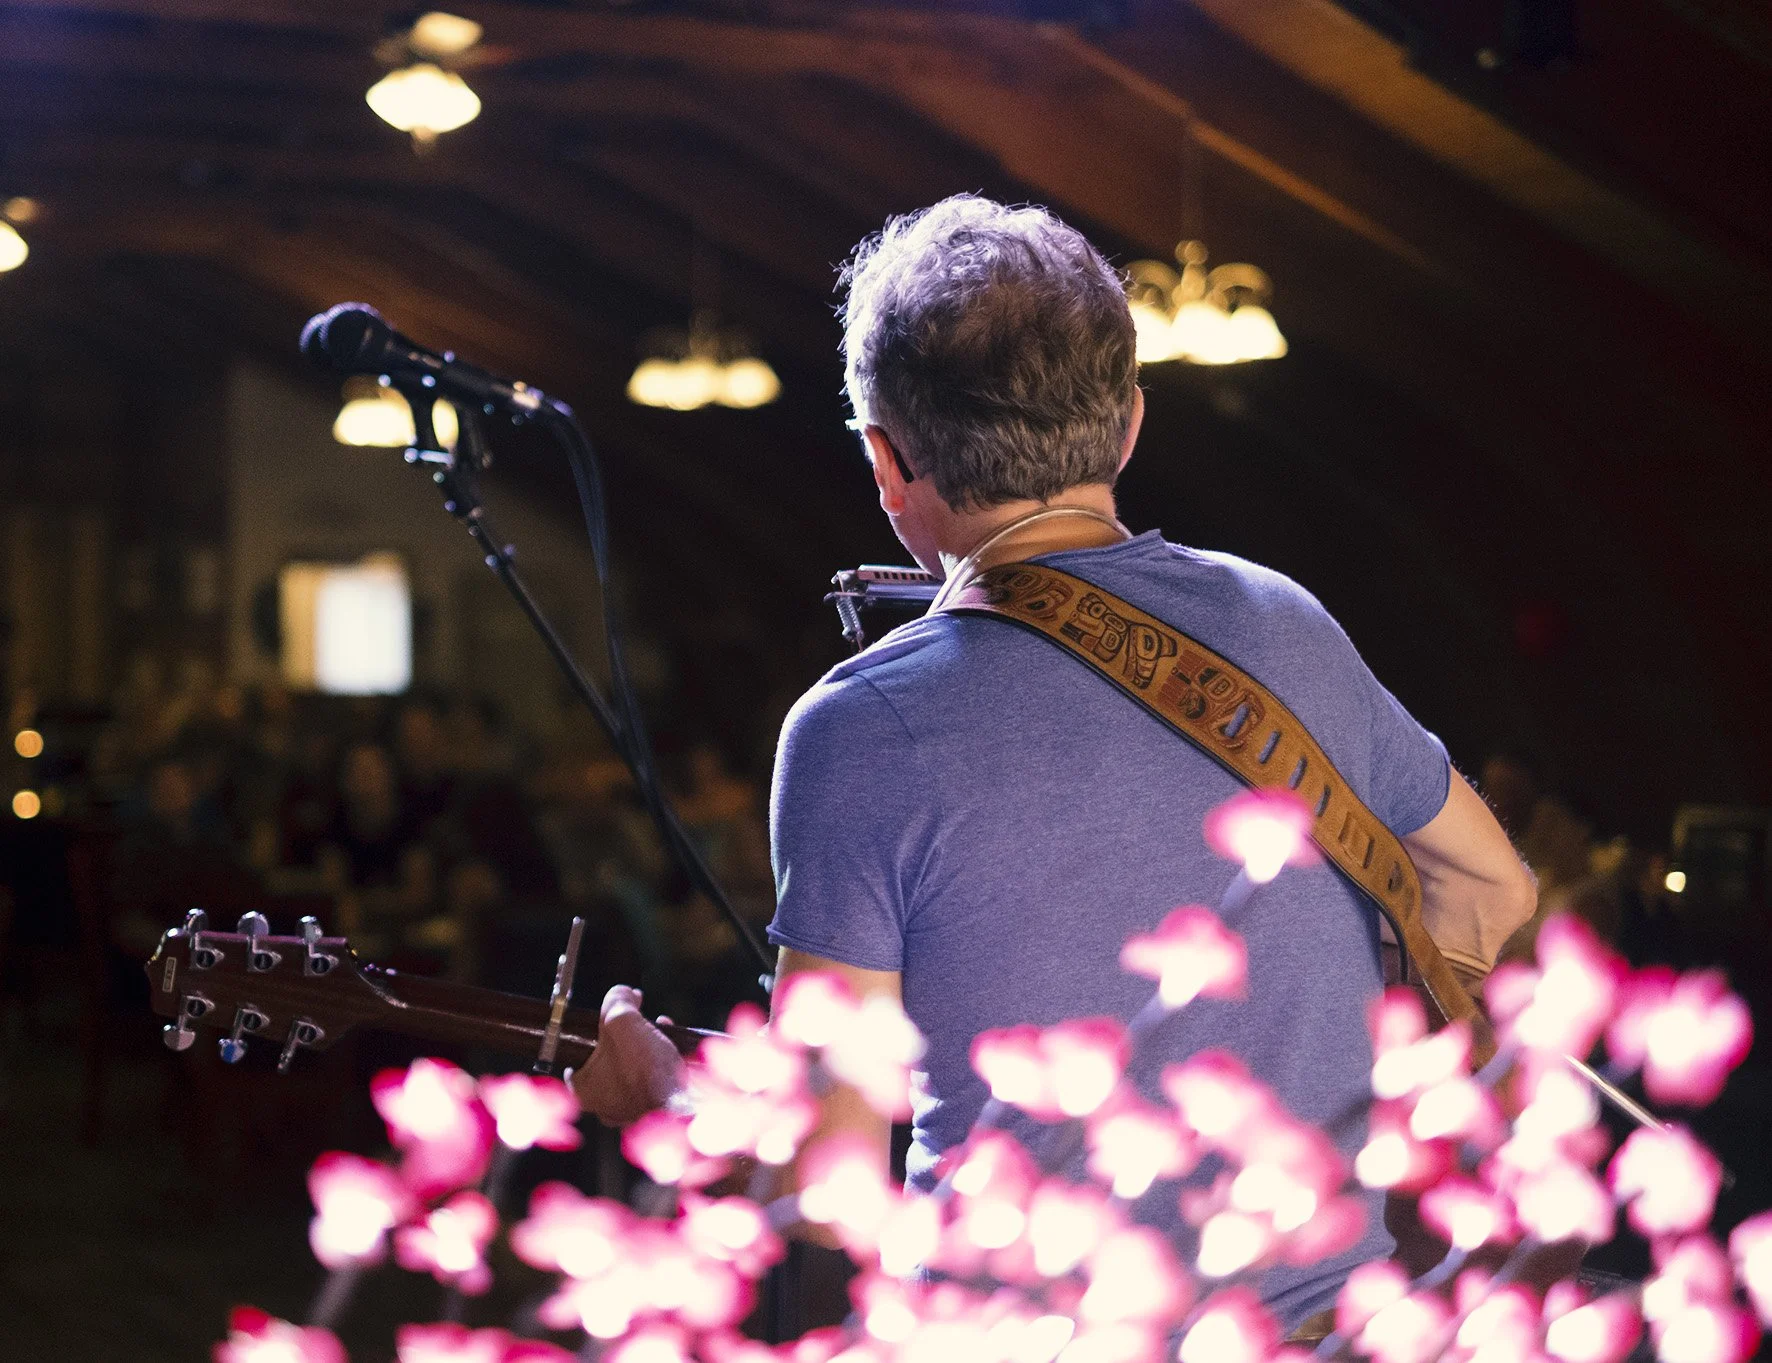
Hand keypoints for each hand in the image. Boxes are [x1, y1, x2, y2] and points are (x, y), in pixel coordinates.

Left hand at [570, 984, 686, 1126]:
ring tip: (658, 1028)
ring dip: (643, 1047)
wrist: (683, 1100)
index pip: (573, 1064)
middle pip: (606, 1063)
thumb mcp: (622, 1020)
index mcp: (585, 1091)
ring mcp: (631, 1112)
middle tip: (634, 1022)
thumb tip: (622, 993)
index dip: (587, 1038)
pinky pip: (651, 1082)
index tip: (600, 1025)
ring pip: (631, 1071)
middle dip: (622, 1039)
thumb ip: (616, 1000)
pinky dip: (659, 1063)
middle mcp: (604, 1106)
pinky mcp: (656, 1111)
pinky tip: (671, 1044)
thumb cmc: (645, 1067)